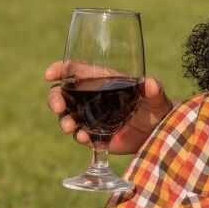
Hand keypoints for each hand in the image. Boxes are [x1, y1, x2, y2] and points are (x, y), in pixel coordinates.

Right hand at [45, 61, 173, 154]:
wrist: (159, 132)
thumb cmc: (156, 107)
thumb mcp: (156, 97)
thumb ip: (154, 90)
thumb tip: (151, 84)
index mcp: (102, 81)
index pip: (76, 70)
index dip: (61, 69)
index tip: (50, 74)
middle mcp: (92, 98)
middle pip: (63, 94)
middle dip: (55, 99)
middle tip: (58, 107)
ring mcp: (91, 117)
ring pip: (67, 116)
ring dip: (64, 120)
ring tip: (69, 127)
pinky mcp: (96, 135)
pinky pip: (81, 135)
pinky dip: (80, 136)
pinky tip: (84, 138)